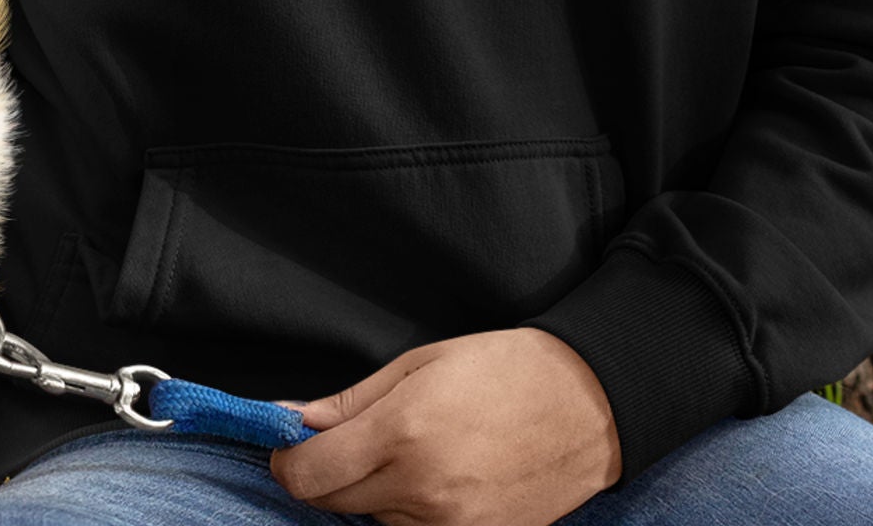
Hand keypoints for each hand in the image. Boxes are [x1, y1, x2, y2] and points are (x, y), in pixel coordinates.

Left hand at [269, 328, 621, 525]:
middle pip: (334, 503)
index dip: (287, 462)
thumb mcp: (420, 363)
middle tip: (343, 441)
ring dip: (371, 494)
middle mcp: (422, 489)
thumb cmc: (503, 369)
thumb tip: (294, 419)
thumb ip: (352, 401)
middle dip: (324, 474)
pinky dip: (408, 513)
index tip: (286, 445)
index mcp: (402, 432)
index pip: (310, 474)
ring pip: (374, 522)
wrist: (586, 405)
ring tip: (408, 450)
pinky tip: (432, 478)